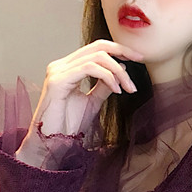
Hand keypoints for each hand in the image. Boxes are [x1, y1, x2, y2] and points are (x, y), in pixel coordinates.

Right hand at [17, 40, 144, 148]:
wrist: (51, 144)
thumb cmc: (68, 127)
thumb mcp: (93, 103)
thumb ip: (104, 86)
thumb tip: (119, 70)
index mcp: (68, 69)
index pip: (95, 49)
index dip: (118, 49)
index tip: (138, 57)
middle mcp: (61, 66)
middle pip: (97, 46)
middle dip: (122, 51)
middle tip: (140, 60)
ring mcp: (58, 71)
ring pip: (96, 57)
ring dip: (118, 71)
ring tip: (128, 87)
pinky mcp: (58, 80)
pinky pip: (89, 68)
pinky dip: (107, 77)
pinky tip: (116, 90)